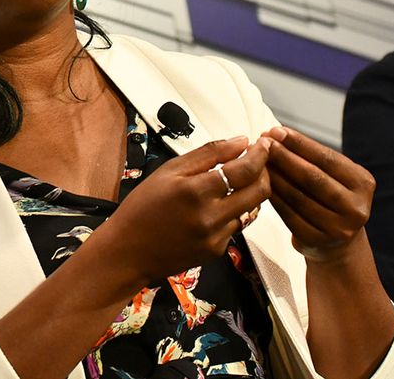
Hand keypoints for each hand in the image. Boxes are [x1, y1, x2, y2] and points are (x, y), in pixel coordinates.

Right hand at [105, 136, 271, 285]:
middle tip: (258, 160)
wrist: (128, 252)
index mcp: (196, 190)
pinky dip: (234, 211)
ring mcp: (216, 237)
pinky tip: (218, 205)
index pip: (245, 169)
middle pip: (259, 191)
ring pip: (252, 209)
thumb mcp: (168, 171)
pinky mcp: (217, 250)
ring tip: (241, 179)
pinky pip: (237, 226)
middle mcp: (211, 216)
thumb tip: (240, 142)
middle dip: (265, 172)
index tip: (264, 143)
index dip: (260, 154)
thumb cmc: (143, 207)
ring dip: (252, 191)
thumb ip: (207, 154)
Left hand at [262, 125, 374, 263]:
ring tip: (256, 161)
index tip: (276, 131)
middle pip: (312, 177)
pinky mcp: (317, 241)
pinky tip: (260, 184)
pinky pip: (288, 214)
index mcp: (363, 183)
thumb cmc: (330, 197)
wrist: (337, 242)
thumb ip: (311, 157)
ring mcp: (337, 228)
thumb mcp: (334, 176)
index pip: (327, 158)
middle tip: (261, 142)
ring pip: (297, 196)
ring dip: (274, 175)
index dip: (299, 143)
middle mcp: (355, 207)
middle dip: (284, 156)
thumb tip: (272, 134)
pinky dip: (273, 197)